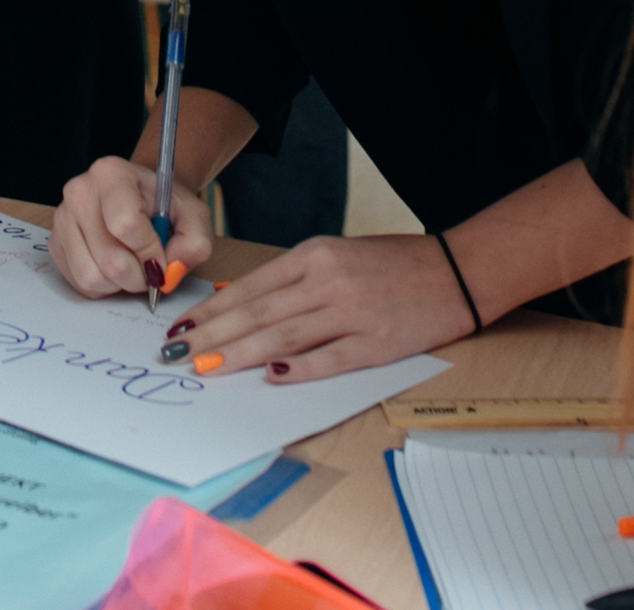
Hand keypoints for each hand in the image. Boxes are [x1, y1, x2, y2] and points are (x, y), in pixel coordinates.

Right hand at [51, 154, 214, 300]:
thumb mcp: (194, 216)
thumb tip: (170, 271)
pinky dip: (103, 286)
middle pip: (109, 259)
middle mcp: (79, 191)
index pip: (125, 224)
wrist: (142, 201)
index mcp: (111, 173)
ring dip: (120, 284)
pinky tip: (114, 268)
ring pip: (92, 277)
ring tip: (133, 267)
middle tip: (151, 269)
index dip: (150, 251)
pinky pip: (79, 283)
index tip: (163, 254)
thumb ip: (194, 242)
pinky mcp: (56, 244)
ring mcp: (62, 218)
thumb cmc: (164, 207)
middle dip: (139, 276)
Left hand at [161, 232, 477, 382]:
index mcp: (315, 256)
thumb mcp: (336, 255)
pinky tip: (271, 377)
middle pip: (259, 313)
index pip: (251, 287)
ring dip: (242, 354)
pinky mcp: (378, 343)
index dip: (213, 310)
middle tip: (178, 354)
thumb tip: (240, 300)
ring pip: (285, 336)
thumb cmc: (392, 263)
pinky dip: (299, 369)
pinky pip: (331, 358)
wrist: (455, 271)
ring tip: (207, 368)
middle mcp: (328, 281)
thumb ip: (292, 279)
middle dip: (214, 336)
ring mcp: (353, 313)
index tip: (182, 327)